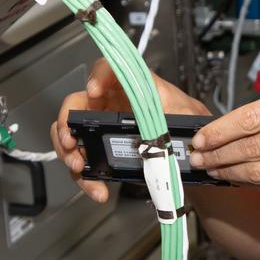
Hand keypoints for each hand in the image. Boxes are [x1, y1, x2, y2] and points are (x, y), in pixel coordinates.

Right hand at [52, 59, 209, 203]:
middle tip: (71, 141)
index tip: (94, 91)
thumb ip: (177, 108)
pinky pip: (85, 164)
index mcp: (129, 88)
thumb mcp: (187, 112)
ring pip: (71, 135)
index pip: (107, 70)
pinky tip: (98, 189)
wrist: (192, 156)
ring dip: (69, 152)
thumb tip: (164, 109)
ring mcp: (102, 130)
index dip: (97, 76)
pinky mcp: (102, 153)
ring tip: (79, 167)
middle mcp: (111, 105)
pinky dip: (86, 179)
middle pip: (76, 105)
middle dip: (67, 123)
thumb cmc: (188, 126)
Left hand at [189, 81, 259, 198]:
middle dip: (216, 155)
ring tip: (212, 170)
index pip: (250, 118)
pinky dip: (252, 184)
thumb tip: (237, 125)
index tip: (200, 137)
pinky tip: (238, 180)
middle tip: (197, 158)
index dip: (218, 132)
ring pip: (257, 172)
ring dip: (228, 173)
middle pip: (249, 148)